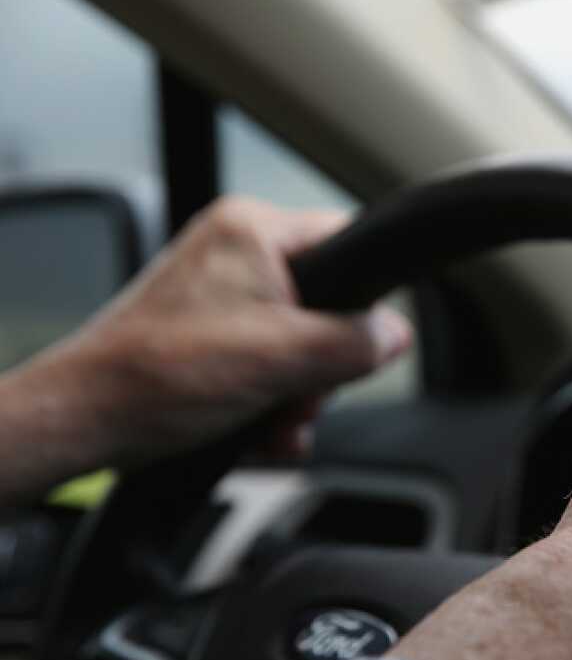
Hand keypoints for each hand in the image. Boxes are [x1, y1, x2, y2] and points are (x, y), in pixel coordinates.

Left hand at [0, 197, 410, 498]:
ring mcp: (220, 294)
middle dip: (320, 369)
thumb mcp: (283, 358)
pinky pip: (268, 360)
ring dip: (297, 395)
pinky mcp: (209, 334)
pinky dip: (270, 400)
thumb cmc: (159, 375)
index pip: (347, 240)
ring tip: (273, 423)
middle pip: (327, 305)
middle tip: (300, 396)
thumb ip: (353, 343)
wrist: (87, 419)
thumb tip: (396, 335)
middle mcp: (235, 253)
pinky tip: (259, 429)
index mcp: (252, 230)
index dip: (365, 298)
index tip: (363, 340)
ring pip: (299, 342)